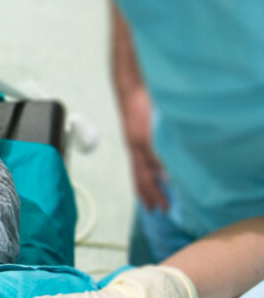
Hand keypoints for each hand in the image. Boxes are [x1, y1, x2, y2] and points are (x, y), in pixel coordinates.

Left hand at [121, 88, 167, 209]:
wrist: (131, 87)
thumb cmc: (141, 106)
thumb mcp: (144, 129)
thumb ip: (151, 146)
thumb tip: (164, 166)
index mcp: (136, 147)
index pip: (139, 174)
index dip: (145, 191)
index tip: (152, 206)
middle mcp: (135, 147)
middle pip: (141, 177)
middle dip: (150, 195)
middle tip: (160, 210)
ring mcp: (138, 142)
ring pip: (145, 170)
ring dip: (154, 187)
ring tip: (163, 201)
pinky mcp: (143, 134)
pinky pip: (152, 155)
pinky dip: (160, 168)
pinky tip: (168, 178)